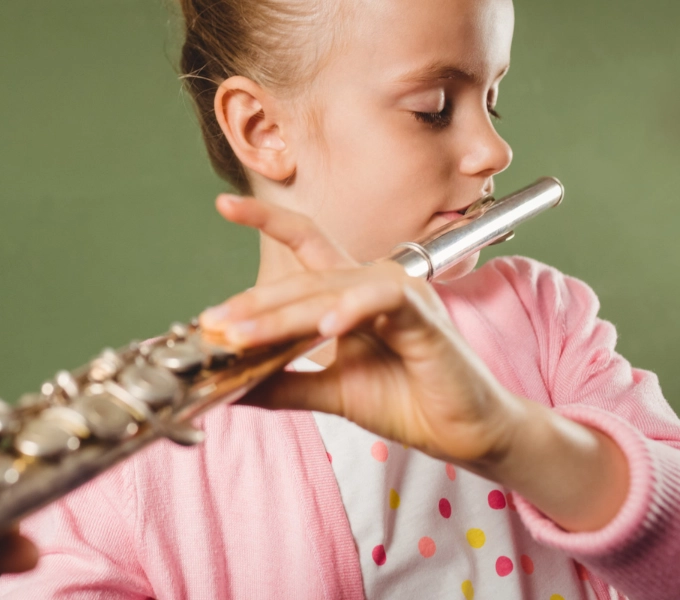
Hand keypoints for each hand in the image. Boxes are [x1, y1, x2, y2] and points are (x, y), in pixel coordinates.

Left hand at [198, 193, 526, 467]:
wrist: (467, 434)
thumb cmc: (409, 402)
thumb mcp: (330, 392)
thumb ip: (284, 382)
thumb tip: (231, 385)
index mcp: (353, 293)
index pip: (306, 243)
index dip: (267, 220)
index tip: (224, 204)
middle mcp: (374, 283)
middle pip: (303, 280)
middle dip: (253, 304)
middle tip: (212, 323)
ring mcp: (400, 295)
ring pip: (329, 293)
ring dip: (282, 316)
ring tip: (242, 335)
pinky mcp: (423, 316)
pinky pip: (380, 301)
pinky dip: (349, 312)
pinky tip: (324, 329)